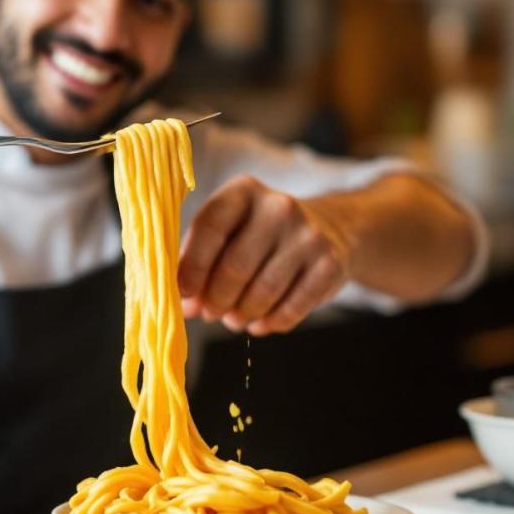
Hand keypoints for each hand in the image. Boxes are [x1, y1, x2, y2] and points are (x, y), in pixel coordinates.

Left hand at [177, 176, 350, 335]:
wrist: (326, 229)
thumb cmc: (257, 236)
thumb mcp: (226, 232)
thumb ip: (198, 261)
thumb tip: (185, 305)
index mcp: (242, 191)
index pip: (210, 227)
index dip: (192, 265)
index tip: (183, 294)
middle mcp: (278, 206)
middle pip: (235, 266)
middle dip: (216, 300)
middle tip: (210, 314)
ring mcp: (308, 235)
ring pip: (262, 292)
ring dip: (241, 315)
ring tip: (234, 319)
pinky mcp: (329, 265)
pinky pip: (291, 309)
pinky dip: (270, 323)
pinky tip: (261, 322)